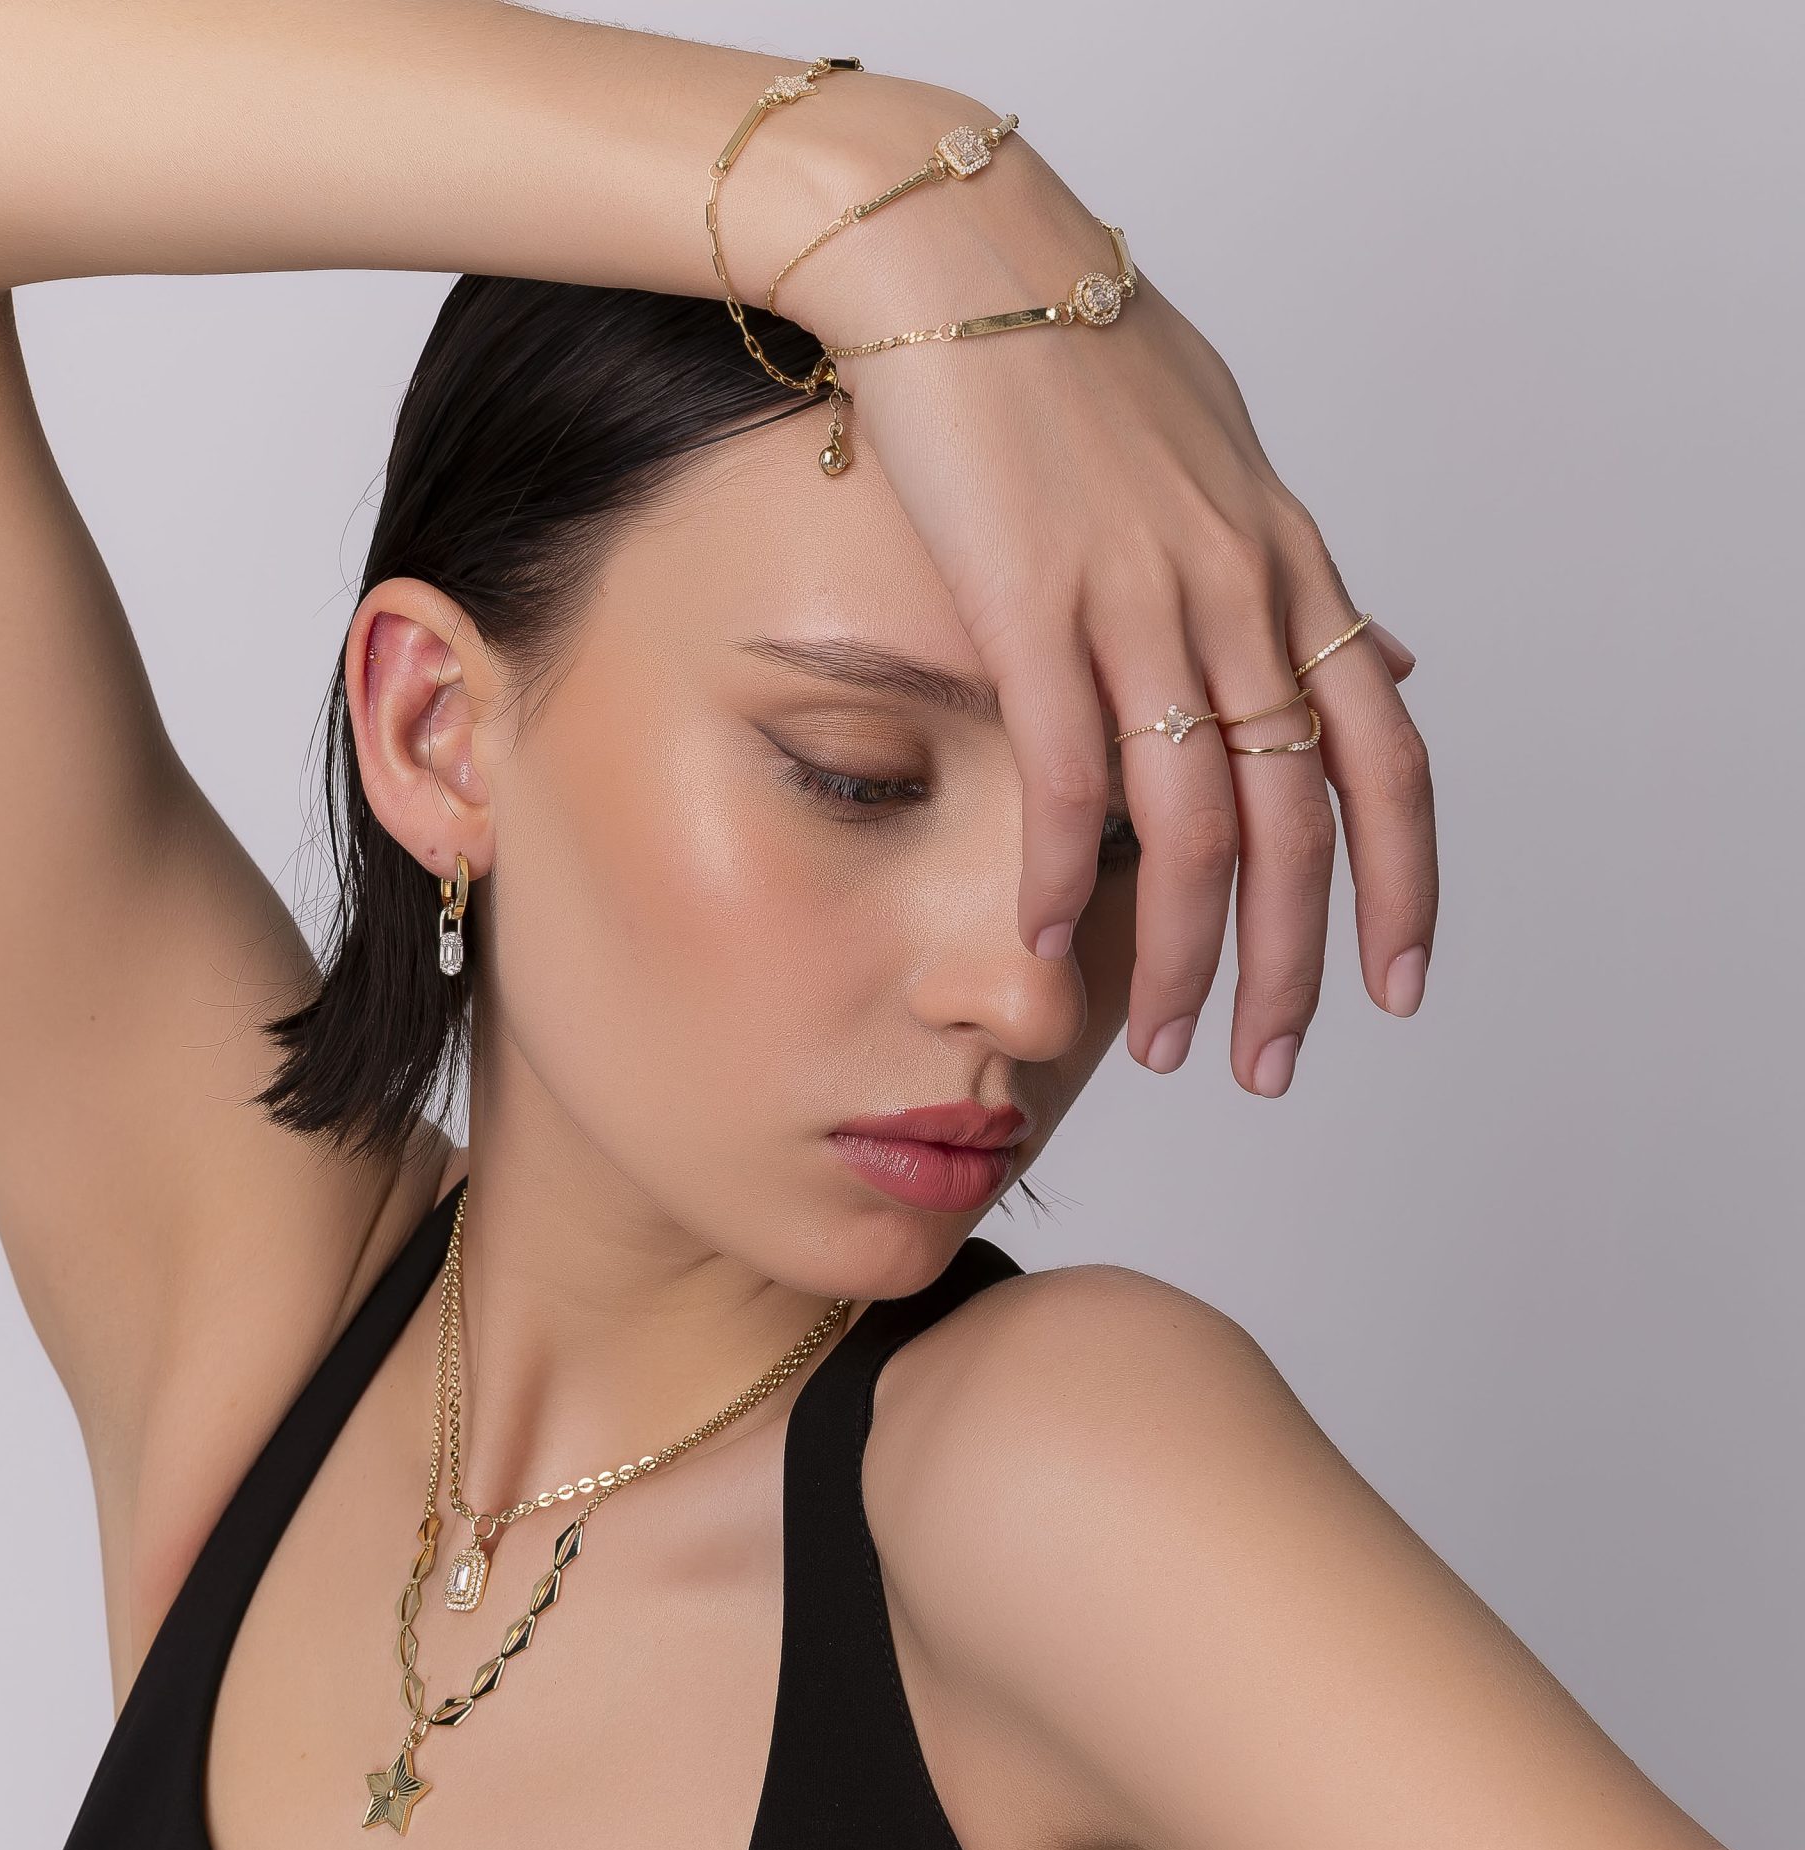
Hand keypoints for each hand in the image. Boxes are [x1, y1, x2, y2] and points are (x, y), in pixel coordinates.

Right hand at [775, 86, 1435, 1094]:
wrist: (968, 261)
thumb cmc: (1086, 357)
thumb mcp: (1234, 462)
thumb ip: (1306, 578)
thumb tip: (1389, 653)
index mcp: (1289, 570)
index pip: (1385, 758)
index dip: (1404, 885)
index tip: (1399, 986)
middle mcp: (1237, 597)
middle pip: (1298, 824)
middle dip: (1296, 964)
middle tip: (1272, 1067)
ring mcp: (1140, 602)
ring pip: (1193, 824)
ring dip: (1187, 956)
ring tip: (1166, 1045)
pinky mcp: (1033, 602)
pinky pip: (1067, 770)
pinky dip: (1063, 871)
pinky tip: (1051, 940)